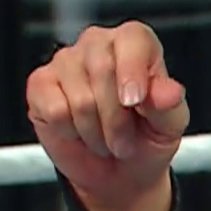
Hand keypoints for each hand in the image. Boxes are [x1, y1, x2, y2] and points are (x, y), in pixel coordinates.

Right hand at [26, 21, 187, 210]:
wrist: (118, 171)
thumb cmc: (146, 139)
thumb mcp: (170, 126)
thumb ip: (170, 105)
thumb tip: (170, 92)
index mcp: (135, 44)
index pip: (132, 39)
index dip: (132, 71)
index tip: (134, 102)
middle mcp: (98, 44)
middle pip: (103, 69)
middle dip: (117, 118)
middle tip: (125, 141)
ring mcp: (65, 61)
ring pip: (80, 97)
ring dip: (96, 131)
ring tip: (106, 139)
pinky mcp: (40, 83)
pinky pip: (55, 110)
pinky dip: (71, 132)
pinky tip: (79, 132)